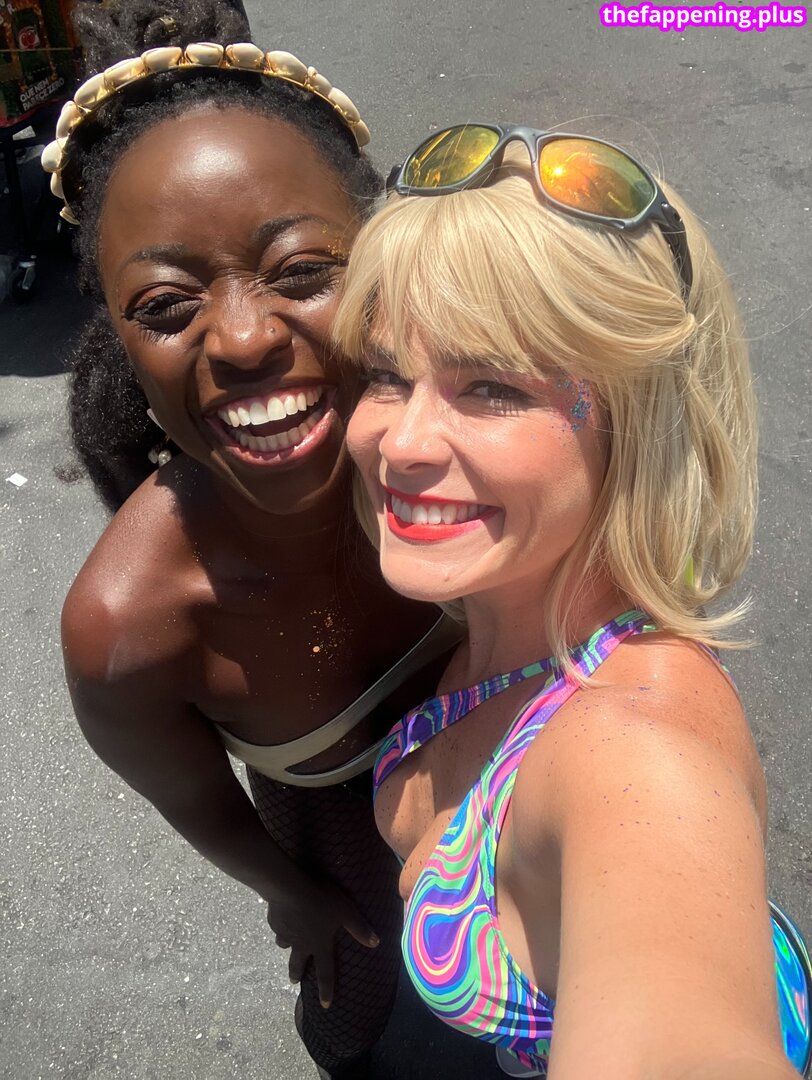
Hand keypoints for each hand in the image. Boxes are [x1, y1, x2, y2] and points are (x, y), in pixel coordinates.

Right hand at [265, 872, 379, 1008]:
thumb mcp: (346, 912)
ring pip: (284, 946)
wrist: (290, 889)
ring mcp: (285, 934)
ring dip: (287, 947)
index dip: (326, 990)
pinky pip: (278, 928)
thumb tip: (376, 943)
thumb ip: (359, 928)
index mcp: (319, 945)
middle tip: (294, 981)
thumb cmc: (321, 901)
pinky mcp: (274, 923)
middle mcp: (300, 944)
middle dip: (296, 974)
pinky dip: (280, 926)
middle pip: (297, 965)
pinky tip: (283, 917)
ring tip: (287, 944)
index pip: (325, 973)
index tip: (325, 1005)